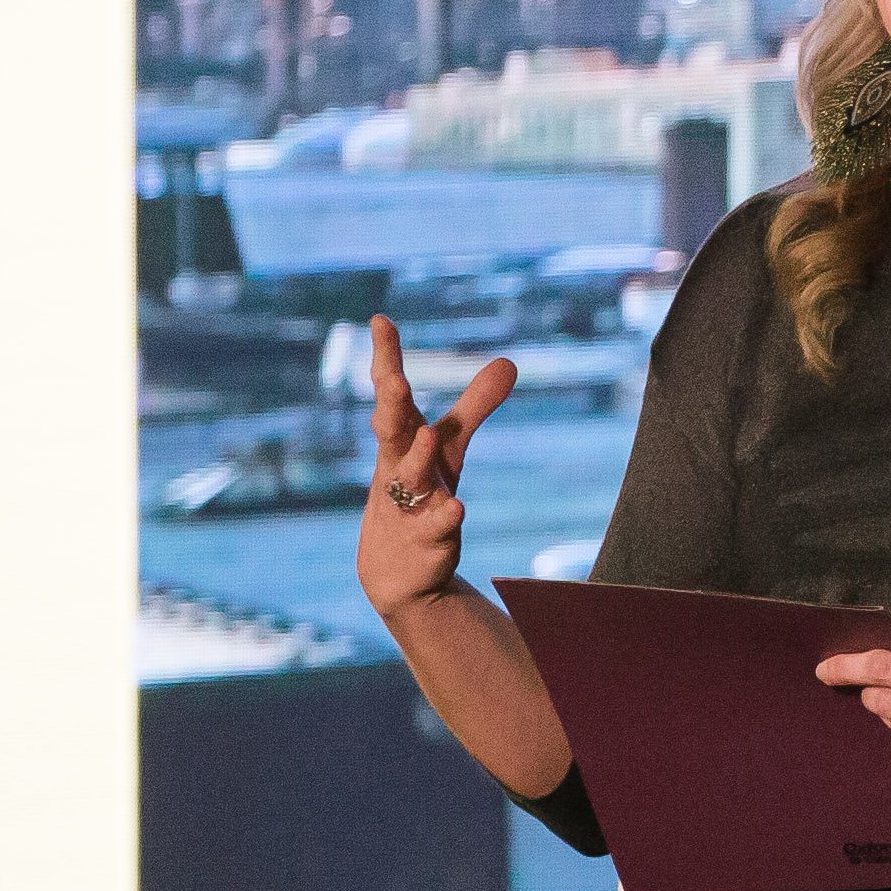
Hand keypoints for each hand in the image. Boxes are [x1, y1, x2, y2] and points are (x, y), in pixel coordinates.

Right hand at [354, 318, 516, 616]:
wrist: (400, 571)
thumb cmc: (419, 496)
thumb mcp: (450, 450)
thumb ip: (473, 408)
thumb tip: (509, 361)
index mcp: (401, 442)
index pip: (392, 397)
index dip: (387, 360)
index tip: (381, 320)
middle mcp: (398, 469)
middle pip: (391, 433)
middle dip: (392, 407)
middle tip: (396, 379)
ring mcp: (407, 506)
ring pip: (407, 479)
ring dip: (417, 457)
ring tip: (427, 434)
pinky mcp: (424, 542)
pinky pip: (433, 529)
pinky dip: (443, 518)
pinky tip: (456, 508)